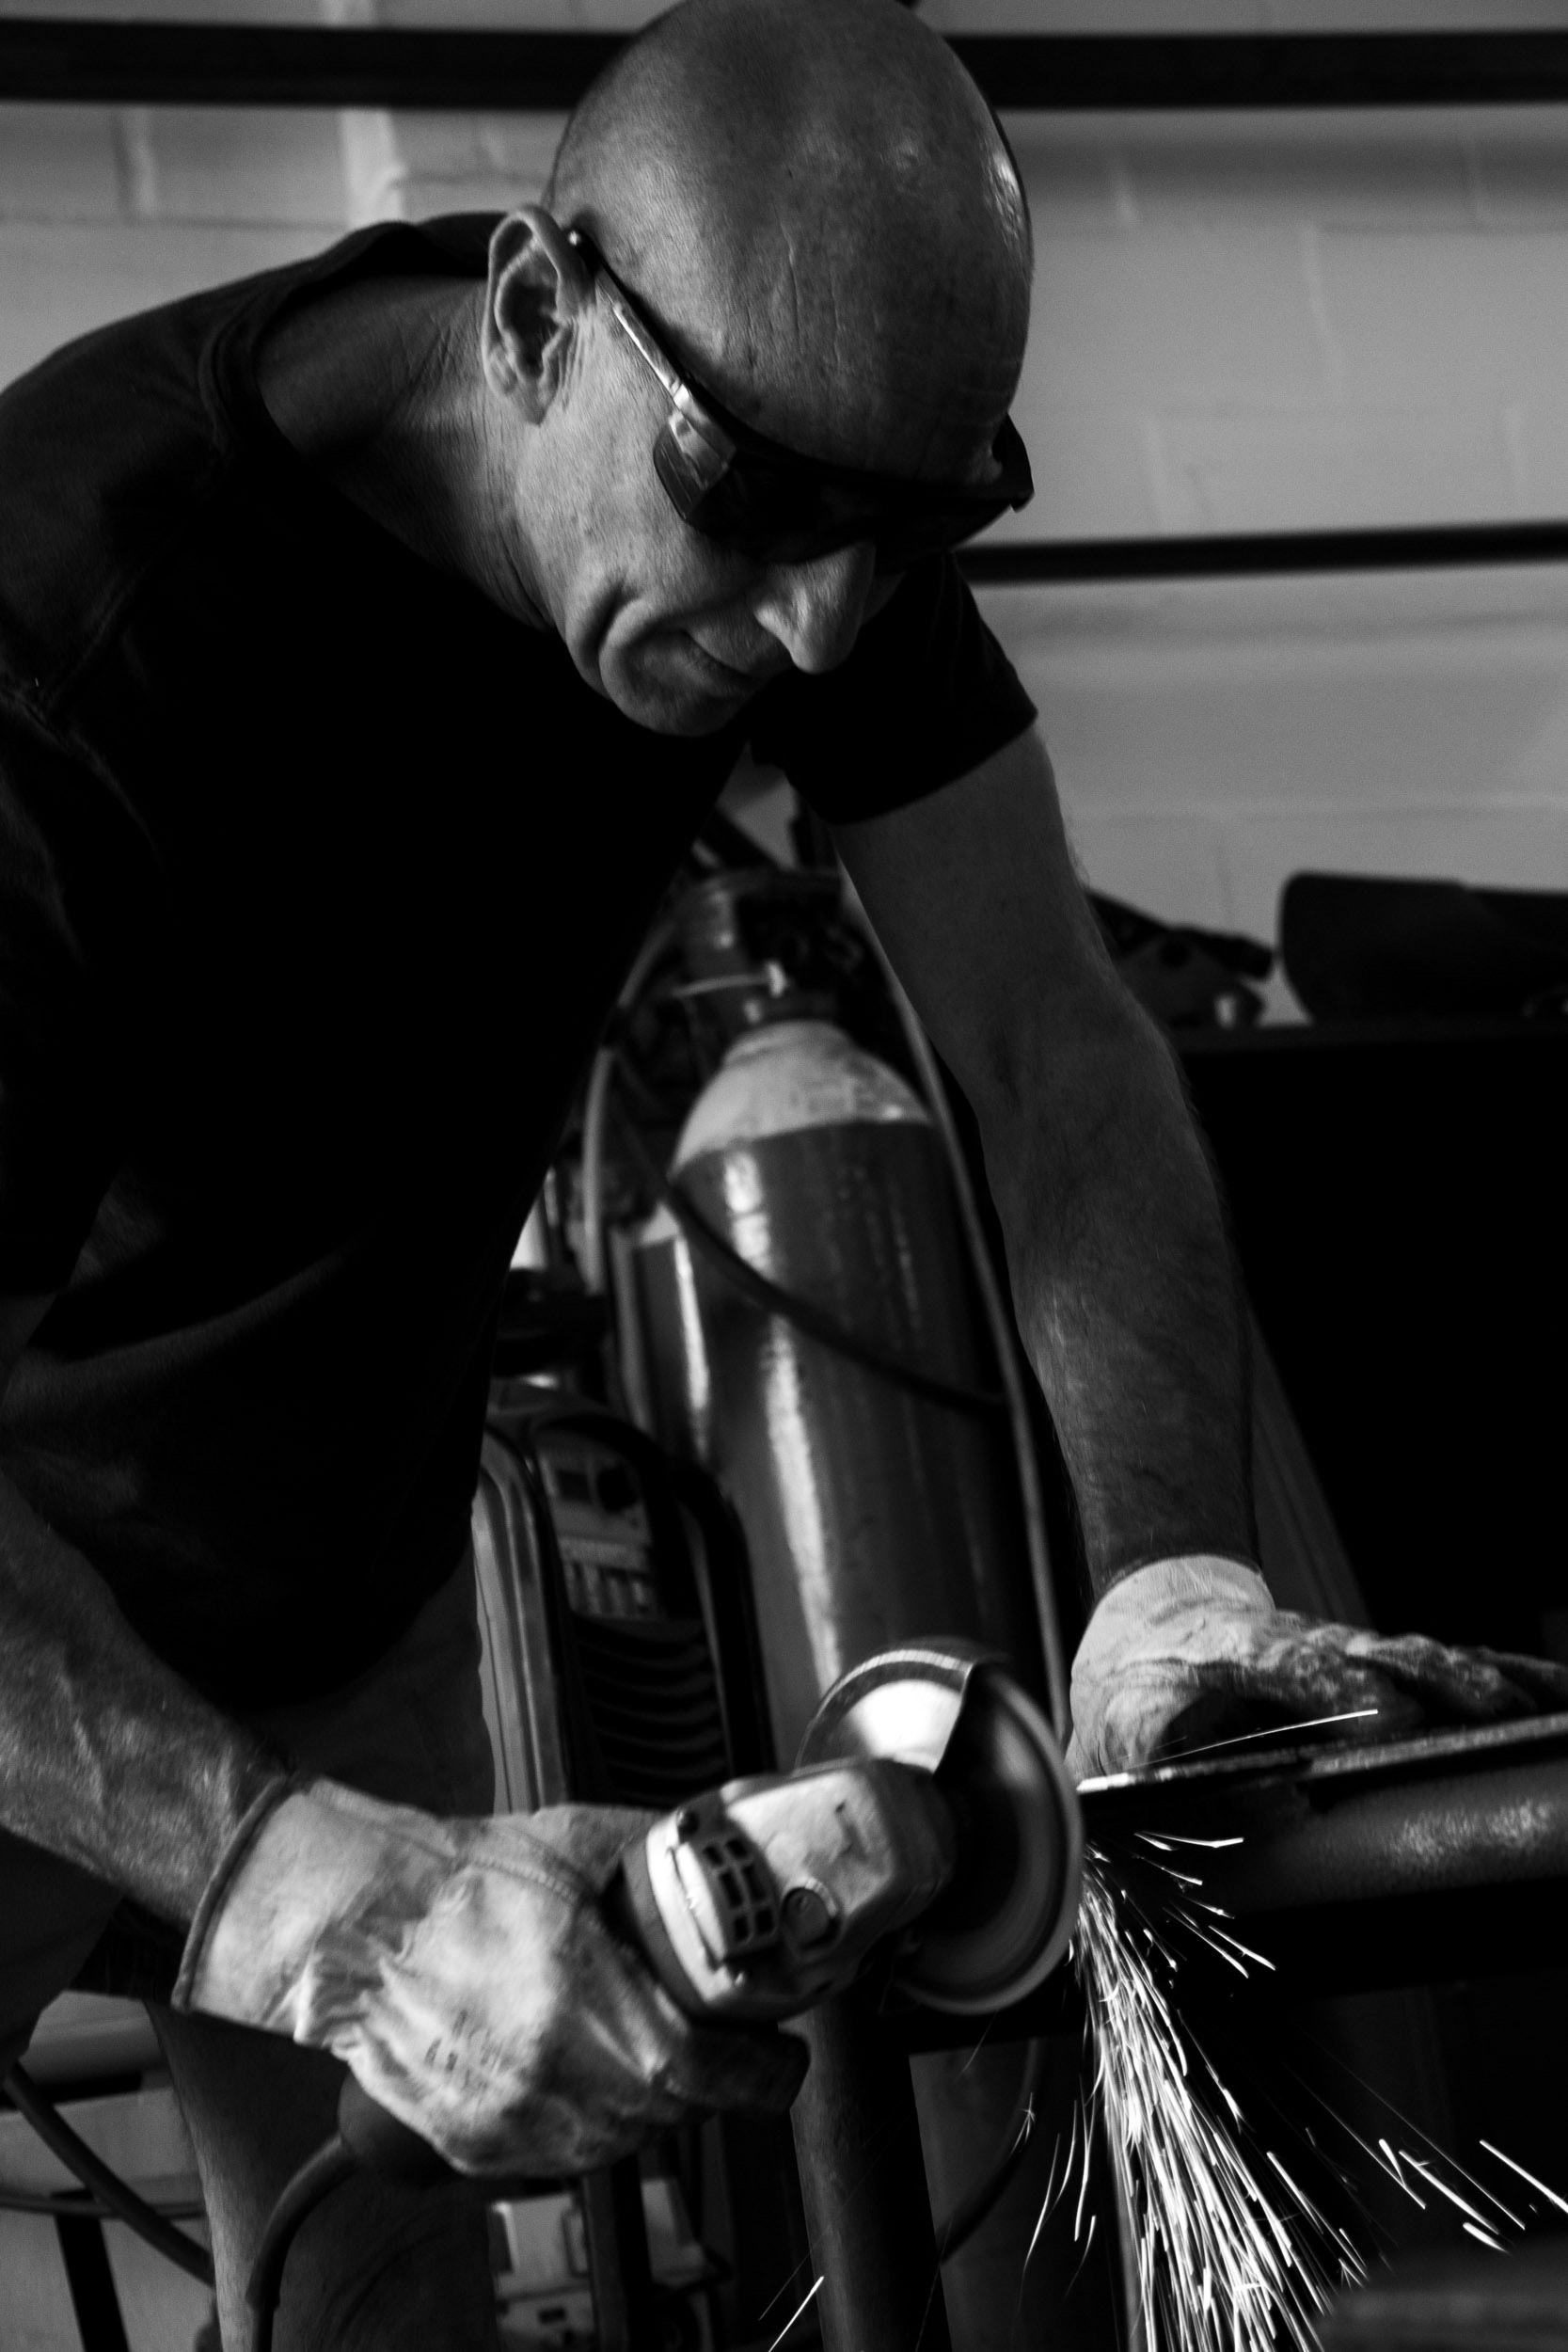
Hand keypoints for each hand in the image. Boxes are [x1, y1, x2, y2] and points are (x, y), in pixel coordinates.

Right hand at [174, 1781, 805, 2177]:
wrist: (361, 1926)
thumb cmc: (459, 1883)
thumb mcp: (577, 1842)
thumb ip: (655, 1848)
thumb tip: (717, 1841)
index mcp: (587, 1999)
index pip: (710, 2073)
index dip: (763, 2073)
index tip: (783, 2057)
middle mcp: (554, 2074)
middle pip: (674, 2111)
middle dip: (714, 2081)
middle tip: (729, 2047)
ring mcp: (513, 2118)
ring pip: (623, 2142)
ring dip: (656, 2106)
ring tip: (658, 2055)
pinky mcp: (477, 2144)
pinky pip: (562, 2156)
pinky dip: (593, 2126)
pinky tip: (593, 2079)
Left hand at [1066, 1557, 1567, 1781]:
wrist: (1155, 1617)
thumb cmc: (1136, 1684)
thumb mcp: (1112, 1723)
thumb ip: (1143, 1756)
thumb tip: (1176, 1790)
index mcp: (1235, 1656)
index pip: (1290, 1665)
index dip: (1335, 1692)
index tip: (1379, 1723)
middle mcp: (1305, 1648)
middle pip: (1377, 1655)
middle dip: (1430, 1684)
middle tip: (1480, 1718)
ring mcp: (1350, 1654)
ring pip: (1423, 1657)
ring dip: (1479, 1682)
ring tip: (1536, 1715)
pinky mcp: (1382, 1667)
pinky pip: (1450, 1666)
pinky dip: (1507, 1675)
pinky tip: (1552, 1699)